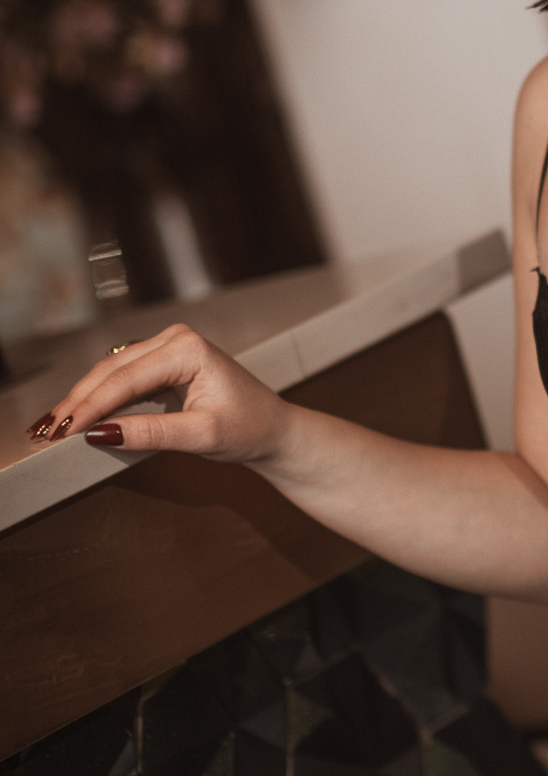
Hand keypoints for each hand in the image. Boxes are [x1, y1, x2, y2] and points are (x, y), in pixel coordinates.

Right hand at [28, 323, 292, 462]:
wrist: (273, 429)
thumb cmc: (249, 428)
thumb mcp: (201, 436)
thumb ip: (152, 433)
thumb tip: (101, 433)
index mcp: (187, 349)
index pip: (126, 380)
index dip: (90, 406)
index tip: (64, 431)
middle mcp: (175, 339)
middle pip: (111, 371)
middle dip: (77, 401)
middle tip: (46, 430)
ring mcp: (169, 347)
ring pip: (111, 372)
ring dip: (82, 398)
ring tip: (52, 424)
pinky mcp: (164, 361)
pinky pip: (122, 376)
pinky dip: (99, 395)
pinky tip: (78, 412)